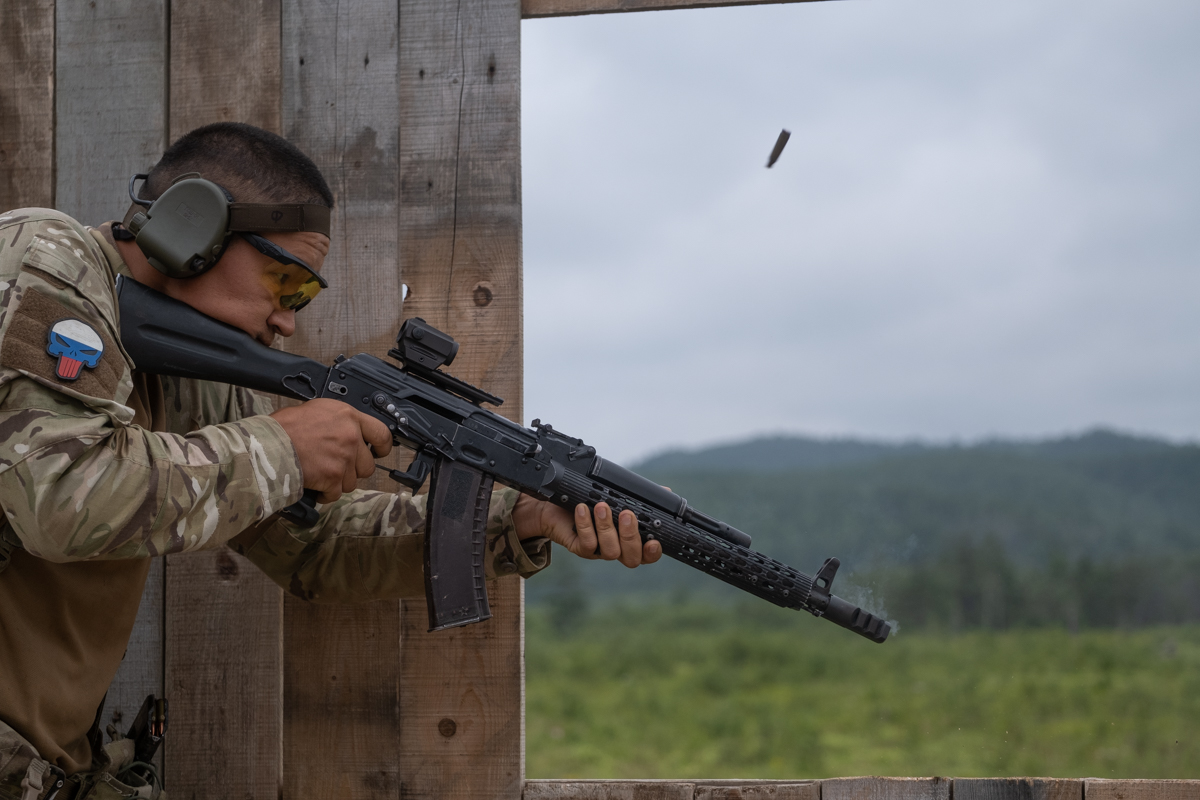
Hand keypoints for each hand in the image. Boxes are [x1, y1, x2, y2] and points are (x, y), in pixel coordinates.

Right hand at [270, 399, 391, 502]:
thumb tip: (344, 431)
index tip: (379, 452)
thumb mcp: (315, 411)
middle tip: (335, 467)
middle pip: (367, 465)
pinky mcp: (334, 477)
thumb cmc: (283, 428)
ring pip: (351, 482)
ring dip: (337, 482)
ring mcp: (344, 458)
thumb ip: (337, 422)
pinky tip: (313, 485)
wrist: (269, 445)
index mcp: (348, 416)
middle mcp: (351, 436)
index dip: (383, 446)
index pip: (381, 432)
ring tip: (318, 474)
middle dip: (352, 470)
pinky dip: (324, 494)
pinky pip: (335, 494)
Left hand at [511, 495, 661, 568]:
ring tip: (601, 506)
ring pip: (609, 551)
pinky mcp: (579, 547)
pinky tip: (582, 509)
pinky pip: (587, 543)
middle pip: (631, 558)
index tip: (654, 541)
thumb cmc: (591, 500)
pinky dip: (585, 525)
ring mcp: (598, 550)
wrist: (557, 506)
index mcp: (628, 539)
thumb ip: (640, 496)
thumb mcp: (617, 495)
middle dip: (631, 537)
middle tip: (627, 514)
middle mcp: (616, 548)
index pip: (646, 554)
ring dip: (607, 527)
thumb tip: (665, 492)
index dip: (652, 553)